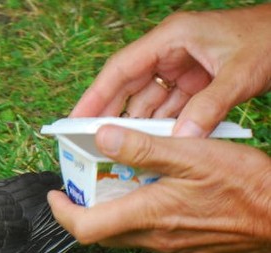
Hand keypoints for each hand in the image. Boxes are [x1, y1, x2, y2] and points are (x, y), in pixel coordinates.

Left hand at [47, 125, 270, 252]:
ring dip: (118, 212)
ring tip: (126, 181)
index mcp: (148, 215)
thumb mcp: (193, 153)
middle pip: (102, 233)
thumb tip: (103, 137)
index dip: (62, 213)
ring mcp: (174, 249)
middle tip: (86, 184)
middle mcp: (156, 239)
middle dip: (86, 210)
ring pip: (129, 234)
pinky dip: (146, 217)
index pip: (85, 227)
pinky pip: (156, 237)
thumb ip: (143, 147)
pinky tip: (164, 194)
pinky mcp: (192, 251)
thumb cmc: (247, 185)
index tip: (55, 196)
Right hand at [71, 5, 270, 136]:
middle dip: (110, 115)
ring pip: (149, 101)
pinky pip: (172, 107)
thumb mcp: (240, 74)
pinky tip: (156, 147)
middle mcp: (171, 51)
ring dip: (140, 126)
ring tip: (122, 153)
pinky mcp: (196, 80)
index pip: (120, 69)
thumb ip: (209, 107)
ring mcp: (183, 66)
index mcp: (171, 38)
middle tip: (88, 144)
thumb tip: (181, 141)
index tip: (74, 120)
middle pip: (128, 87)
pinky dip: (165, 127)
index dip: (94, 96)